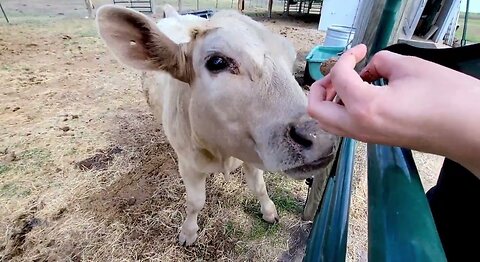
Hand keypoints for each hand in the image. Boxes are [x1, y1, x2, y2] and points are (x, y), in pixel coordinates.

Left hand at [307, 44, 479, 175]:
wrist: (467, 129)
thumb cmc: (445, 98)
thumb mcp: (409, 67)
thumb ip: (380, 62)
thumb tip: (369, 67)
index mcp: (364, 107)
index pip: (337, 76)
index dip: (346, 57)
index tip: (360, 50)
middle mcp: (358, 126)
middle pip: (316, 109)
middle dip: (321, 86)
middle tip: (340, 70)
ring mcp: (365, 137)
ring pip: (328, 121)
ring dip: (329, 99)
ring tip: (348, 82)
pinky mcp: (374, 140)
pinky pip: (344, 126)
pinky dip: (342, 109)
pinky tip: (361, 94)